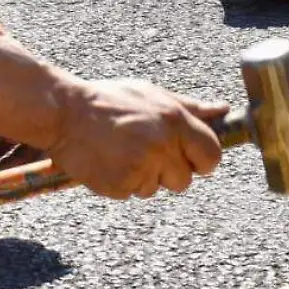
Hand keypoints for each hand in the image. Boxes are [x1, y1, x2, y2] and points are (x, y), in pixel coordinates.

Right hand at [44, 79, 227, 199]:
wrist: (65, 113)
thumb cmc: (110, 101)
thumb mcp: (153, 95)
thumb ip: (190, 108)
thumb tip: (223, 110)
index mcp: (174, 121)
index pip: (212, 156)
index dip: (202, 159)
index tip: (189, 157)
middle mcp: (162, 145)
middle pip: (185, 179)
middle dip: (169, 171)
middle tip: (145, 150)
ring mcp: (142, 167)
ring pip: (158, 188)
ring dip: (144, 177)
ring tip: (122, 151)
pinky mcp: (121, 184)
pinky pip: (133, 193)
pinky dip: (124, 182)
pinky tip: (110, 161)